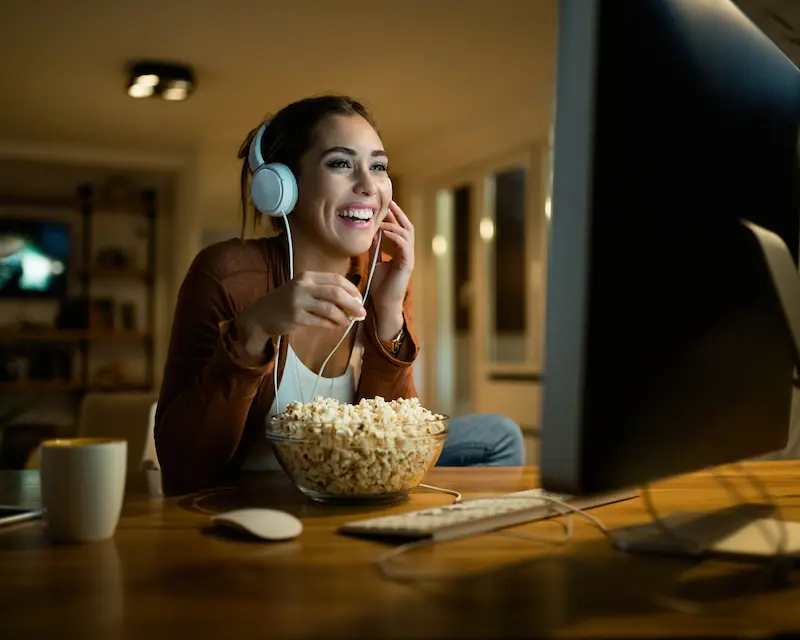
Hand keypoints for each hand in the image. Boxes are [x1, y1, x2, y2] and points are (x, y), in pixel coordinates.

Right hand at [235, 272, 365, 354]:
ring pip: (330, 308)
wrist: (260, 315)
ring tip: (348, 321)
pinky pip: (321, 321)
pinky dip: (332, 324)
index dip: (352, 289)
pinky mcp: (296, 317)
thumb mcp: (303, 289)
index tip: (360, 299)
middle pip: (336, 293)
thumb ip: (323, 291)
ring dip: (343, 317)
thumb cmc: (286, 302)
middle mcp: (303, 286)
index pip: (336, 279)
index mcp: (307, 276)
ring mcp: (298, 301)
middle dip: (353, 303)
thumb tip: (352, 301)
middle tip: (362, 313)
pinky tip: (335, 326)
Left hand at [369, 200, 414, 315]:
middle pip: (407, 226)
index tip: (385, 205)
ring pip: (407, 233)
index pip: (400, 228)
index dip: (394, 216)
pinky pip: (404, 245)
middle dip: (398, 213)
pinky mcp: (407, 264)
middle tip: (388, 202)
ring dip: (394, 224)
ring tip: (382, 219)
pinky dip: (395, 236)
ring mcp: (409, 258)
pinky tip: (384, 232)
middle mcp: (407, 252)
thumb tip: (371, 234)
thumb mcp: (375, 262)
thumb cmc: (380, 286)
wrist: (384, 304)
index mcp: (401, 251)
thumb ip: (376, 249)